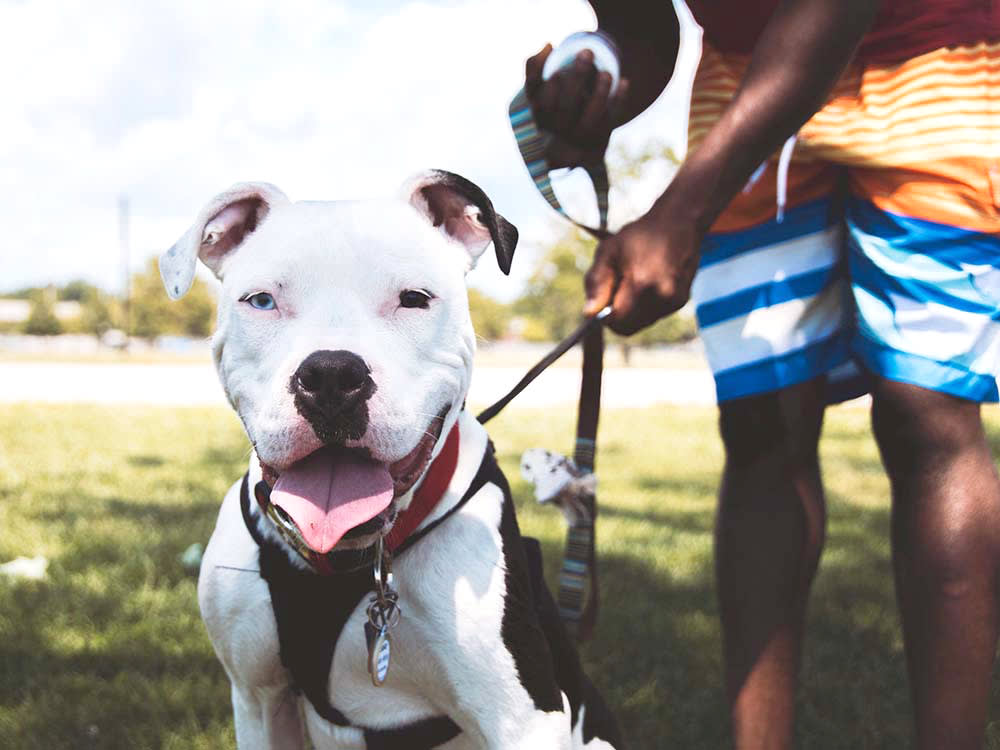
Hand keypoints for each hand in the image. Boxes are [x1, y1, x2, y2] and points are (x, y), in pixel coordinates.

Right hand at [524, 43, 628, 168]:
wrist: (575, 140)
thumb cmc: (556, 102)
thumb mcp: (539, 89)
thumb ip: (535, 65)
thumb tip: (548, 45)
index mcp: (542, 115)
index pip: (542, 100)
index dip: (551, 86)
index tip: (559, 69)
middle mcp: (560, 127)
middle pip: (567, 106)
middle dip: (578, 77)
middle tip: (587, 52)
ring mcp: (581, 133)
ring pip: (591, 116)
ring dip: (600, 92)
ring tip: (607, 73)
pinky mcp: (601, 134)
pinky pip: (611, 118)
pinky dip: (619, 99)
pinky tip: (624, 81)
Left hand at [583, 203, 701, 335]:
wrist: (679, 222)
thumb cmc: (639, 235)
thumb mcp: (609, 251)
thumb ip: (596, 283)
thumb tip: (589, 313)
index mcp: (641, 282)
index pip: (616, 321)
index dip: (604, 317)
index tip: (602, 302)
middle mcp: (662, 296)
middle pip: (628, 328)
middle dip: (617, 315)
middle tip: (617, 289)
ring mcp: (674, 301)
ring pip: (641, 323)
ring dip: (632, 311)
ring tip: (635, 281)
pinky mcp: (681, 302)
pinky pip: (654, 315)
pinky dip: (646, 306)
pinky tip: (649, 281)